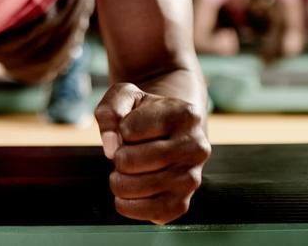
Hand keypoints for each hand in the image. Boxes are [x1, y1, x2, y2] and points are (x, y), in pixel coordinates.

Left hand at [95, 84, 209, 223]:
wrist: (170, 131)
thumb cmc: (144, 112)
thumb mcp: (126, 95)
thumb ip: (110, 109)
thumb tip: (110, 145)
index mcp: (186, 115)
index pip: (129, 129)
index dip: (120, 128)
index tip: (130, 127)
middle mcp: (197, 147)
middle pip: (129, 161)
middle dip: (117, 156)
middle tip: (126, 152)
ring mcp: (192, 178)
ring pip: (134, 187)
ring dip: (118, 180)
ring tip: (126, 170)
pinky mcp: (182, 202)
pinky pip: (148, 212)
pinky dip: (128, 205)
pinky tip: (127, 192)